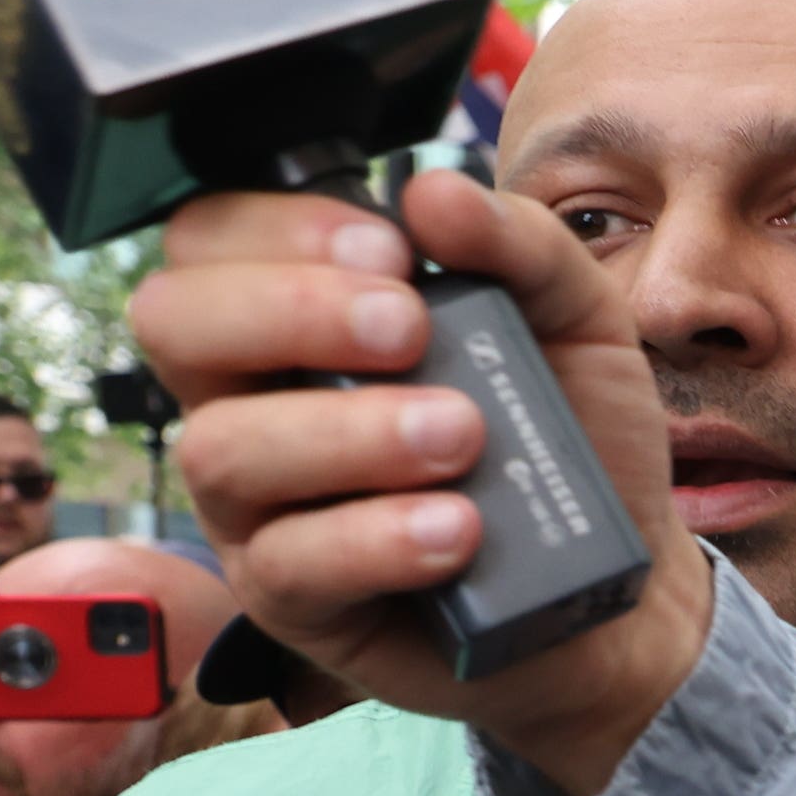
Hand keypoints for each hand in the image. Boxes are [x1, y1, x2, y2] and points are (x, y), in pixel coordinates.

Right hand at [125, 166, 707, 795]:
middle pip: (174, 324)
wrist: (621, 584)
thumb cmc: (570, 439)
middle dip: (287, 310)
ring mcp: (260, 506)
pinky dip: (375, 537)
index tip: (391, 251)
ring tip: (461, 436)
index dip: (276, 228)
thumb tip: (431, 193)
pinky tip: (457, 528)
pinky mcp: (294, 602)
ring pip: (222, 448)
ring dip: (346, 431)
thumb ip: (518, 245)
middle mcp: (254, 400)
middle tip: (407, 328)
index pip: (209, 240)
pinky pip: (287, 563)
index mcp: (299, 317)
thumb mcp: (575, 320)